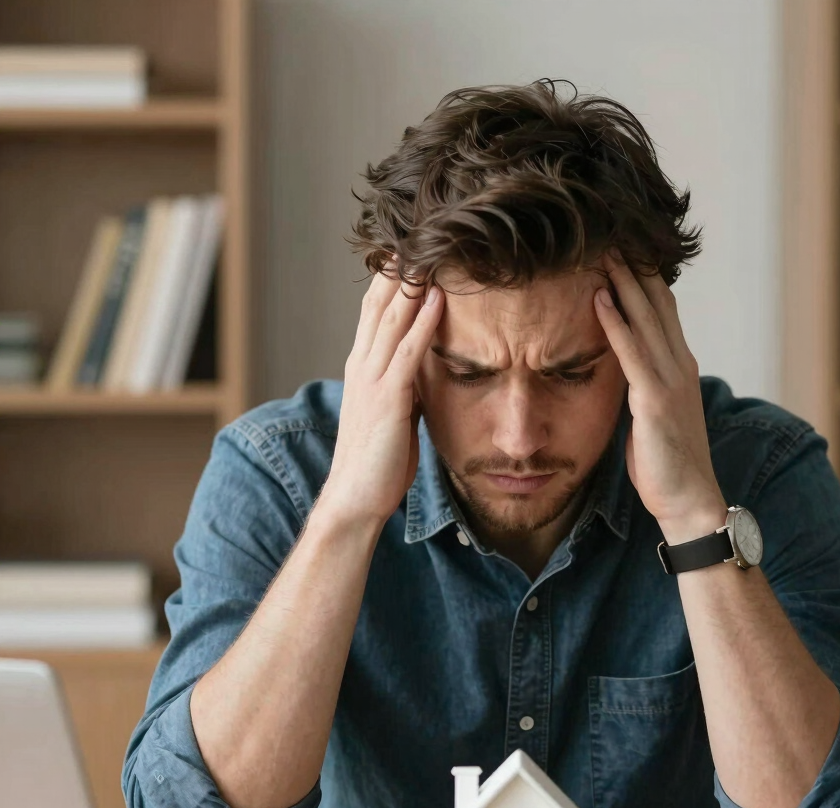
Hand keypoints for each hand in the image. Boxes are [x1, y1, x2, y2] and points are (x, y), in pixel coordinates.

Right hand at [319, 271, 444, 526]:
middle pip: (379, 303)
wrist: (355, 499)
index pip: (375, 312)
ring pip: (391, 318)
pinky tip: (438, 297)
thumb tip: (425, 370)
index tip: (412, 249)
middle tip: (420, 229)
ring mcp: (372, 379)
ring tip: (431, 247)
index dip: (392, 278)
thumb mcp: (394, 414)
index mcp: (362, 369)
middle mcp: (362, 365)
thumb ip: (405, 386)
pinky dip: (423, 321)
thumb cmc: (378, 462)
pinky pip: (408, 351)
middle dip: (399, 266)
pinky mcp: (388, 398)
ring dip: (412, 281)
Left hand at [593, 253, 725, 543]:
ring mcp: (670, 381)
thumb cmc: (666, 463)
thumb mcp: (652, 414)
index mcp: (678, 366)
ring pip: (645, 318)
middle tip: (609, 228)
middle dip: (633, 264)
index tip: (620, 244)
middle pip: (655, 301)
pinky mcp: (656, 402)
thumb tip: (617, 366)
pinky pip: (633, 354)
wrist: (690, 502)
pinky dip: (616, 324)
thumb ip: (640, 384)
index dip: (643, 274)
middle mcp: (679, 364)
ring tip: (601, 247)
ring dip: (623, 281)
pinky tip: (599, 299)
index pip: (661, 308)